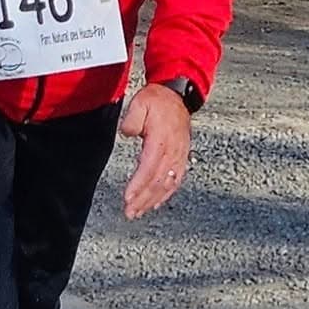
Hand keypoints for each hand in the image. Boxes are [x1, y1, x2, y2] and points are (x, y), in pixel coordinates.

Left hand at [119, 83, 192, 219]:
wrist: (177, 96)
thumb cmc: (157, 100)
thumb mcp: (140, 102)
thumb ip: (132, 120)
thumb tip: (127, 133)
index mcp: (161, 140)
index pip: (149, 168)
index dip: (139, 185)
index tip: (128, 198)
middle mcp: (173, 151)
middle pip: (157, 181)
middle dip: (143, 199)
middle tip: (130, 212)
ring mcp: (179, 156)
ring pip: (167, 184)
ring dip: (152, 200)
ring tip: (139, 212)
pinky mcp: (181, 158)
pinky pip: (175, 180)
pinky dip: (166, 194)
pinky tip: (156, 203)